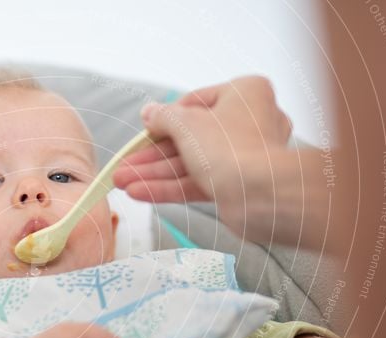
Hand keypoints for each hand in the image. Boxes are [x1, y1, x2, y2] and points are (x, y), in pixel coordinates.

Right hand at [113, 76, 292, 234]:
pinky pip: (198, 182)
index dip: (165, 118)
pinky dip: (169, 188)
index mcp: (245, 93)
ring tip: (122, 183)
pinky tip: (139, 193)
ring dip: (154, 174)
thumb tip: (149, 112)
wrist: (262, 196)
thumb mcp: (186, 123)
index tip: (143, 130)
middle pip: (189, 137)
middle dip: (151, 155)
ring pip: (190, 163)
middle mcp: (248, 122)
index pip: (195, 102)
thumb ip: (163, 116)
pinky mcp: (237, 185)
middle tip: (124, 165)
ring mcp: (243, 156)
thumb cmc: (230, 147)